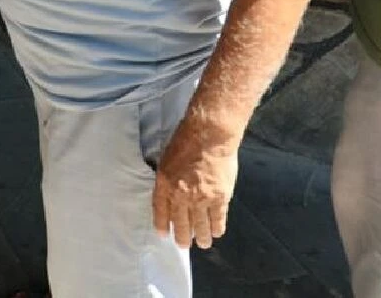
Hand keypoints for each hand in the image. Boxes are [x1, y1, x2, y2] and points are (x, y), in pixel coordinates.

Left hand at [151, 121, 239, 249]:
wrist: (209, 136)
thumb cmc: (185, 141)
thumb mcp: (166, 160)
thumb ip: (168, 178)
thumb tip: (169, 191)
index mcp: (164, 184)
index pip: (160, 210)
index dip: (161, 224)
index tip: (163, 234)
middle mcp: (180, 195)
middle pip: (180, 223)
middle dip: (182, 237)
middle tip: (183, 244)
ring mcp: (201, 198)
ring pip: (200, 226)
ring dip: (201, 237)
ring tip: (202, 243)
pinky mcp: (219, 198)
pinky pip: (218, 219)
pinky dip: (217, 228)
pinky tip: (216, 233)